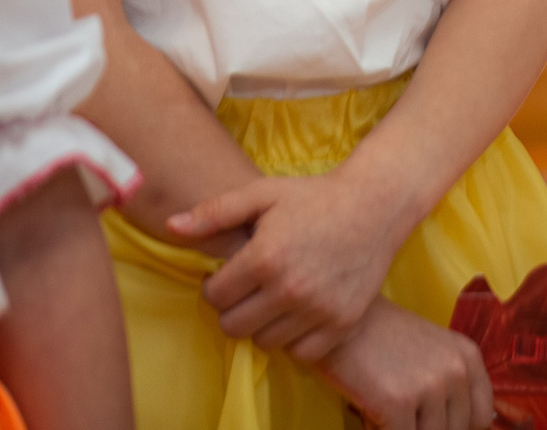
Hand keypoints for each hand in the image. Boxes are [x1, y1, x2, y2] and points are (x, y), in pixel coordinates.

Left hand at [172, 169, 412, 358]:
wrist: (376, 204)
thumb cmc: (315, 196)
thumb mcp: (263, 194)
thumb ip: (214, 212)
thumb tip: (170, 226)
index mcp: (265, 257)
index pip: (215, 296)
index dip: (215, 286)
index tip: (229, 275)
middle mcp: (290, 288)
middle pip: (233, 326)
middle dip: (233, 309)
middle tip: (249, 289)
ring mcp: (318, 309)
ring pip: (264, 341)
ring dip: (262, 324)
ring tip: (273, 298)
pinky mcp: (341, 322)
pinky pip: (301, 352)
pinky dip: (294, 338)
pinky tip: (297, 312)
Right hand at [314, 299, 491, 429]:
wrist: (344, 318)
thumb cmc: (382, 336)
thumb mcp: (434, 349)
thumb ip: (452, 383)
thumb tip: (464, 427)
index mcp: (468, 357)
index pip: (481, 416)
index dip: (459, 427)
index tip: (435, 423)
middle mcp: (456, 371)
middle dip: (426, 428)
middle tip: (403, 413)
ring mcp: (429, 387)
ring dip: (404, 429)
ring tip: (385, 410)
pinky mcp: (398, 403)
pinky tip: (371, 414)